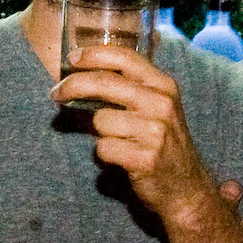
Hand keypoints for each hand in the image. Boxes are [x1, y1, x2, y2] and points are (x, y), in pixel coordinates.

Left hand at [56, 45, 242, 227]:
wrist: (186, 188)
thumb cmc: (163, 142)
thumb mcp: (158, 106)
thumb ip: (130, 87)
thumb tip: (82, 72)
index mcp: (163, 85)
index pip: (123, 57)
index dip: (93, 54)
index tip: (72, 58)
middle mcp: (161, 104)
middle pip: (104, 83)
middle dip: (73, 85)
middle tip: (56, 93)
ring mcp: (155, 131)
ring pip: (100, 120)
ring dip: (97, 131)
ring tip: (115, 139)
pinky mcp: (145, 158)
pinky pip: (103, 148)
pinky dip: (104, 153)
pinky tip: (119, 157)